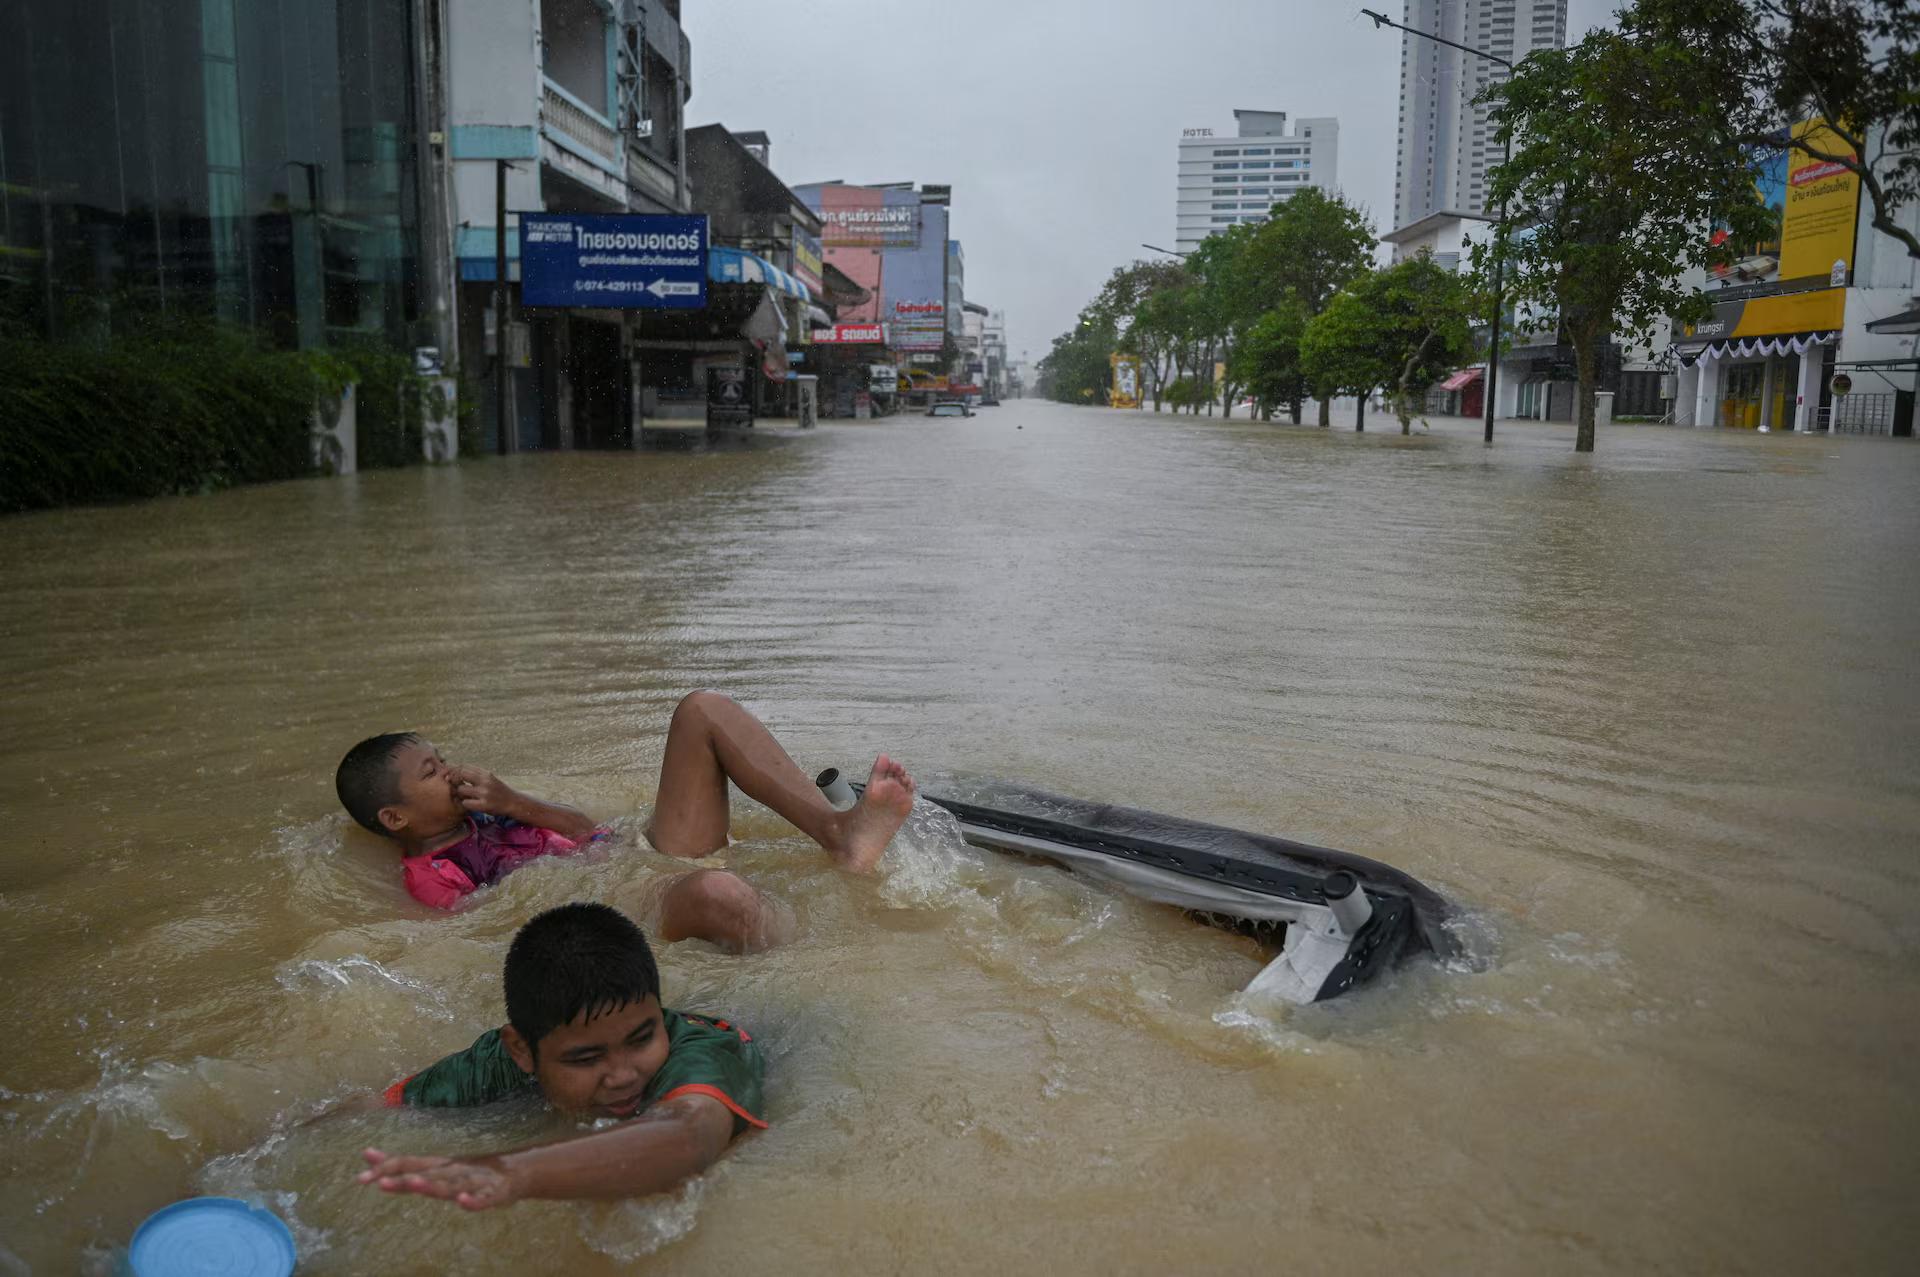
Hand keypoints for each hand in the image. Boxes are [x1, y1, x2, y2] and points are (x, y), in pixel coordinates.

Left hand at [357, 1146, 518, 1210]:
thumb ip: (403, 1165)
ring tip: (414, 1183)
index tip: (362, 1177)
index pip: (409, 1162)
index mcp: (440, 1165)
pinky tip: (463, 1202)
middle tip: (379, 1181)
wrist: (516, 1172)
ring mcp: (474, 1181)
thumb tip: (367, 1155)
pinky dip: (473, 1201)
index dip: (386, 1168)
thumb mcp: (436, 1168)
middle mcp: (454, 1170)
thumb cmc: (469, 1172)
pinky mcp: (494, 1194)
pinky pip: (483, 1199)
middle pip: (426, 1174)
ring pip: (451, 1185)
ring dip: (433, 1185)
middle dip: (403, 1178)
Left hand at [446, 765, 520, 818]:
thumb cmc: (499, 791)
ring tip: (465, 797)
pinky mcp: (484, 805)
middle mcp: (485, 781)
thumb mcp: (490, 778)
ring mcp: (485, 793)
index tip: (455, 778)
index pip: (464, 766)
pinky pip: (465, 802)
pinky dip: (465, 803)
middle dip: (455, 781)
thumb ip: (476, 774)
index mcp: (486, 773)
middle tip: (457, 787)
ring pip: (461, 789)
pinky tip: (470, 804)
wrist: (514, 802)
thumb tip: (456, 769)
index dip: (456, 772)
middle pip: (461, 774)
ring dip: (460, 794)